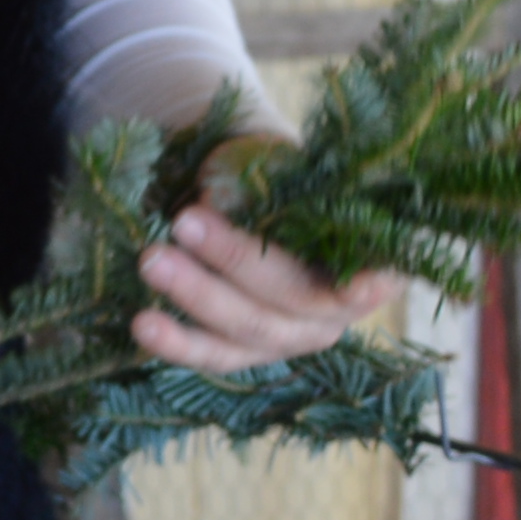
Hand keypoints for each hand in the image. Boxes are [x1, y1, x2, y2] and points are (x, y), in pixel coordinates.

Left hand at [127, 181, 408, 376]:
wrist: (249, 196)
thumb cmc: (277, 175)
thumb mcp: (281, 165)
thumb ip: (266, 183)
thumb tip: (218, 203)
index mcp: (371, 259)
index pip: (378, 275)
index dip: (367, 286)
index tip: (361, 284)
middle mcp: (339, 308)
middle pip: (293, 296)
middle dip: (236, 259)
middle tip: (183, 222)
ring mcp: (293, 336)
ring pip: (248, 328)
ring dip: (197, 295)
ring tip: (149, 260)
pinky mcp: (247, 353)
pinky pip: (212, 354)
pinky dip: (176, 342)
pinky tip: (142, 324)